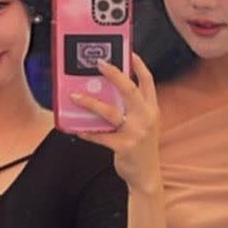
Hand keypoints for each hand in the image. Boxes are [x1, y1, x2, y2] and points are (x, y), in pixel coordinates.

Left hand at [71, 53, 161, 194]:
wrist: (146, 176)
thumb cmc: (142, 147)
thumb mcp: (145, 125)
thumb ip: (133, 109)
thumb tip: (108, 92)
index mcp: (152, 110)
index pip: (148, 82)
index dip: (139, 65)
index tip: (128, 52)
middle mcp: (146, 118)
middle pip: (129, 90)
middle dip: (114, 74)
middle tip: (99, 63)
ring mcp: (136, 132)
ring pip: (110, 111)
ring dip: (90, 103)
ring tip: (75, 96)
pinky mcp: (124, 146)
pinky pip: (100, 136)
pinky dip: (87, 131)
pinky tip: (76, 128)